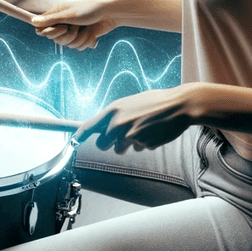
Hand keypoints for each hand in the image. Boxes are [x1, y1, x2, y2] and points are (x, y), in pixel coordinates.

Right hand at [31, 0, 117, 50]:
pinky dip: (86, 41)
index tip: (62, 29)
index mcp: (57, 14)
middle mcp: (63, 23)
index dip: (50, 33)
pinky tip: (93, 33)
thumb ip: (51, 20)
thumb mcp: (70, 15)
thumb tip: (33, 22)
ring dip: (80, 39)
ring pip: (68, 45)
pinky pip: (78, 47)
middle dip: (68, 36)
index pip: (42, 29)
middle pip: (55, 40)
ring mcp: (73, 30)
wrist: (111, 14)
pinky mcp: (81, 37)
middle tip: (76, 28)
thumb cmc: (90, 10)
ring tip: (87, 29)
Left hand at [75, 84, 199, 152]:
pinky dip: (144, 143)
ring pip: (120, 149)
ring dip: (128, 144)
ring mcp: (131, 135)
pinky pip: (138, 148)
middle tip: (120, 135)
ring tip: (142, 128)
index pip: (90, 126)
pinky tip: (153, 131)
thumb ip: (117, 115)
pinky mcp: (143, 144)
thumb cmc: (156, 102)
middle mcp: (119, 123)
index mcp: (114, 110)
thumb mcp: (131, 103)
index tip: (73, 142)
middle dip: (109, 143)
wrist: (179, 106)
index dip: (79, 136)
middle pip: (102, 144)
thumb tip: (104, 127)